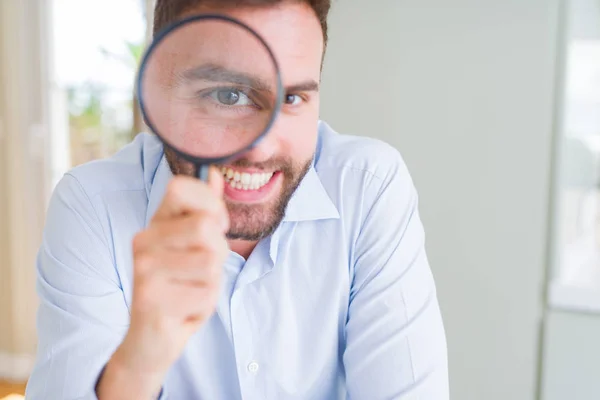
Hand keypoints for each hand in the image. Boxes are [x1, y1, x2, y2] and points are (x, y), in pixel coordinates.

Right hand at [97, 167, 228, 398]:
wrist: (149, 341)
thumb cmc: (178, 287)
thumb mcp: (192, 246)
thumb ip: (204, 210)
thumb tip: (216, 173)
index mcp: (155, 224)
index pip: (181, 187)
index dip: (211, 204)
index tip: (213, 226)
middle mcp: (143, 242)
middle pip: (206, 226)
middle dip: (218, 251)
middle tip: (201, 269)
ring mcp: (144, 271)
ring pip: (211, 261)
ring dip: (213, 281)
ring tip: (191, 290)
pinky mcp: (151, 300)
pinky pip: (207, 293)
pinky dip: (205, 306)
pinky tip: (185, 310)